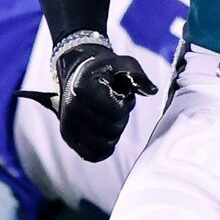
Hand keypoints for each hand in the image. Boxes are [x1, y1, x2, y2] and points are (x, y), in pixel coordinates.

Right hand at [50, 30, 155, 162]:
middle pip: (112, 128)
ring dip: (113, 133)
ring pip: (104, 144)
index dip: (125, 104)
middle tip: (113, 105)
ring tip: (107, 116)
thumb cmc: (105, 71)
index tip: (118, 94)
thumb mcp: (123, 65)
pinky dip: (104, 147)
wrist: (79, 75)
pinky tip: (104, 132)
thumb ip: (138, 76)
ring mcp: (67, 125)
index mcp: (83, 88)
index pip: (115, 111)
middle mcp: (71, 108)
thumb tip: (152, 91)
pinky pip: (93, 155)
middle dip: (120, 118)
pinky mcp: (69, 138)